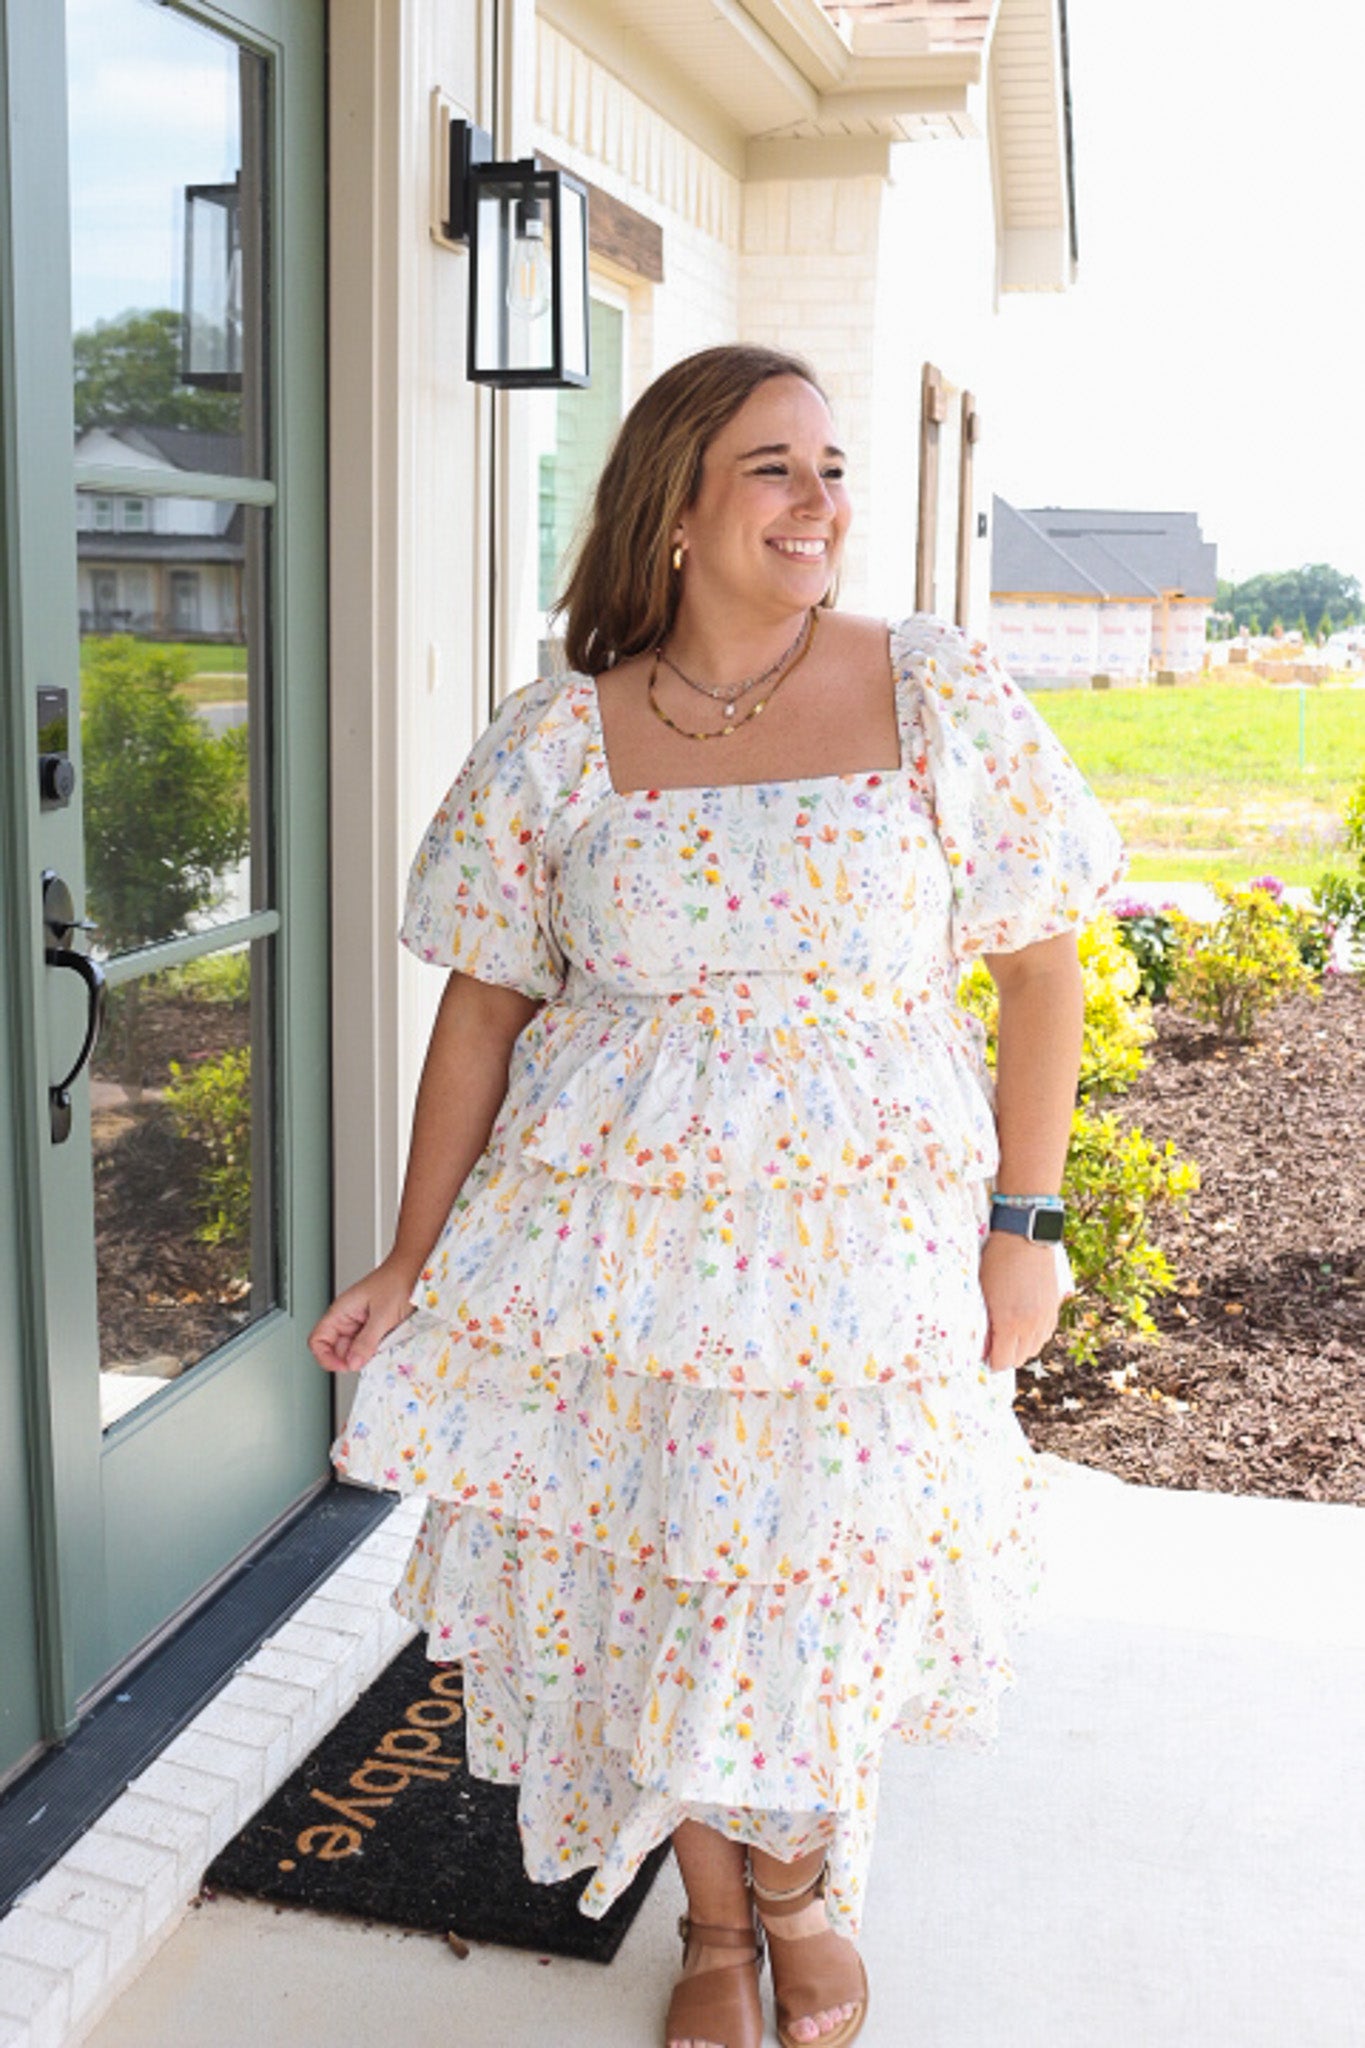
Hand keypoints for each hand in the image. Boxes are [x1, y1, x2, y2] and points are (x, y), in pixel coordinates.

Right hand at [308, 1257, 419, 1373]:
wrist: (416, 1269)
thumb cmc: (398, 1280)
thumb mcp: (382, 1315)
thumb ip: (366, 1341)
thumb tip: (352, 1363)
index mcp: (341, 1311)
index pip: (318, 1340)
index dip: (326, 1357)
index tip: (344, 1367)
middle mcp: (348, 1319)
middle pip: (338, 1350)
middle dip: (352, 1359)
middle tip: (370, 1360)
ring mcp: (362, 1324)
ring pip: (356, 1350)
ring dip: (367, 1355)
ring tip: (383, 1346)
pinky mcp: (376, 1328)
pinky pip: (370, 1346)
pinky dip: (378, 1350)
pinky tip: (389, 1344)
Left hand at [979, 1229, 1062, 1372]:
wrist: (1024, 1237)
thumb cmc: (996, 1260)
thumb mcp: (983, 1292)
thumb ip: (984, 1322)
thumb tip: (983, 1344)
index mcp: (1009, 1322)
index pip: (1002, 1361)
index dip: (991, 1363)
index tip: (983, 1358)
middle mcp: (1031, 1325)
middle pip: (1020, 1359)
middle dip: (1006, 1358)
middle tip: (993, 1349)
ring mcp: (1045, 1317)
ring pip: (1035, 1349)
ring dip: (1021, 1348)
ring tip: (1008, 1338)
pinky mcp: (1054, 1307)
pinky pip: (1045, 1334)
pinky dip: (1034, 1336)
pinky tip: (1024, 1326)